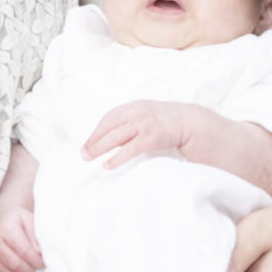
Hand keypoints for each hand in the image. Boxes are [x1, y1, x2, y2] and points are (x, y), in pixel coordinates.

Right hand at [0, 204, 41, 271]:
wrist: (1, 220)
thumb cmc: (17, 220)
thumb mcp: (29, 219)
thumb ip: (35, 235)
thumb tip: (39, 253)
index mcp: (6, 230)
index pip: (24, 251)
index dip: (37, 259)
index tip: (44, 261)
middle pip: (16, 264)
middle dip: (31, 267)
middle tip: (38, 264)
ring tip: (30, 265)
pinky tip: (21, 268)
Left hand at [82, 99, 215, 169]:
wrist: (189, 121)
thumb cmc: (164, 122)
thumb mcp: (145, 115)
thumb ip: (128, 123)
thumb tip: (109, 138)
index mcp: (133, 106)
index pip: (108, 118)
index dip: (96, 131)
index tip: (87, 143)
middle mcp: (137, 112)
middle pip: (109, 126)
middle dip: (93, 140)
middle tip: (82, 154)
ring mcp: (144, 124)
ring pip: (116, 136)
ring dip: (100, 148)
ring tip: (89, 159)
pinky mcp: (152, 137)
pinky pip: (130, 148)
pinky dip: (117, 157)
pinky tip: (108, 165)